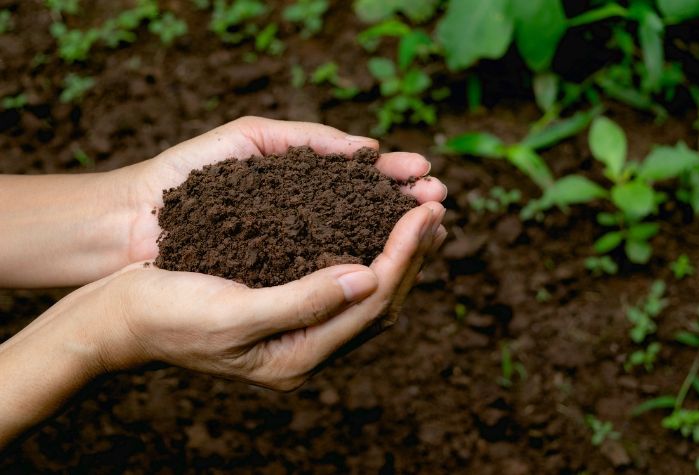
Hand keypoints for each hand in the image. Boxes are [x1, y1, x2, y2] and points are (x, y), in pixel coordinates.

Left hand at [112, 116, 446, 264]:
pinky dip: (358, 279)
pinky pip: (322, 292)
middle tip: (439, 204)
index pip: (363, 205)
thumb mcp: (250, 143)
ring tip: (429, 230)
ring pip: (356, 269)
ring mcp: (287, 277)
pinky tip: (384, 267)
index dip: (398, 194)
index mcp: (303, 207)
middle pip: (369, 239)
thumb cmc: (183, 180)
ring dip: (397, 252)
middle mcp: (302, 247)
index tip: (429, 183)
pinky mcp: (272, 303)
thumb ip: (308, 142)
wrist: (127, 222)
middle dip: (409, 222)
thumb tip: (371, 152)